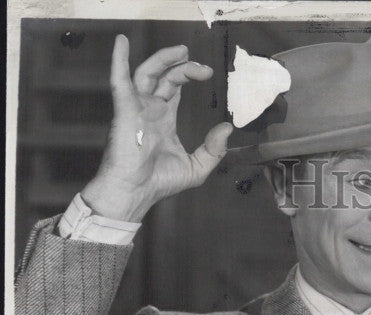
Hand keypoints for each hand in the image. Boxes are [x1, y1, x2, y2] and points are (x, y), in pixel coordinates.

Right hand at [81, 35, 233, 221]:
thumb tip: (228, 128)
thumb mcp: (197, 167)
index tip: (207, 72)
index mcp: (163, 119)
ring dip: (163, 59)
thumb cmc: (160, 182)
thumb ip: (214, 149)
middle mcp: (149, 109)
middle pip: (164, 76)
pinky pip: (119, 81)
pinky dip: (118, 60)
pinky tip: (121, 43)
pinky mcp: (125, 111)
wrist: (136, 192)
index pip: (174, 88)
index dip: (188, 74)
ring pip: (147, 73)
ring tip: (182, 50)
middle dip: (183, 67)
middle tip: (203, 66)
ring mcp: (136, 108)